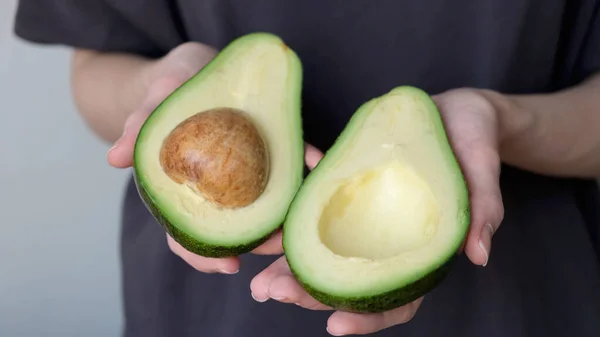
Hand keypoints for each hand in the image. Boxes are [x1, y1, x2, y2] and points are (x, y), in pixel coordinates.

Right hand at [106, 42, 288, 273]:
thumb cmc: (173, 90)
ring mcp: (247, 172)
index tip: (229, 266)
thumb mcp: (155, 102)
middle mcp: (219, 190)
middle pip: (236, 229)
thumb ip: (139, 128)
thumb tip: (115, 158)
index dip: (204, 255)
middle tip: (282, 244)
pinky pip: (289, 164)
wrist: (201, 68)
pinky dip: (303, 165)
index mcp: (185, 192)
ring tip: (302, 216)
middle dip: (260, 242)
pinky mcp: (271, 150)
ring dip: (286, 214)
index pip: (188, 237)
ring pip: (267, 206)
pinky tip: (316, 164)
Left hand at [250, 88, 504, 334]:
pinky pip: (317, 207)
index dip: (369, 318)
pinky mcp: (347, 190)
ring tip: (256, 273)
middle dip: (308, 292)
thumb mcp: (484, 169)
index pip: (396, 300)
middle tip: (272, 293)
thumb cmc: (474, 143)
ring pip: (323, 251)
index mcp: (421, 252)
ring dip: (289, 262)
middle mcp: (386, 243)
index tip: (335, 325)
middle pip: (347, 282)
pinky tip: (270, 214)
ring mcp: (363, 218)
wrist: (454, 112)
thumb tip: (479, 256)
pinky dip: (294, 213)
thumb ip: (483, 210)